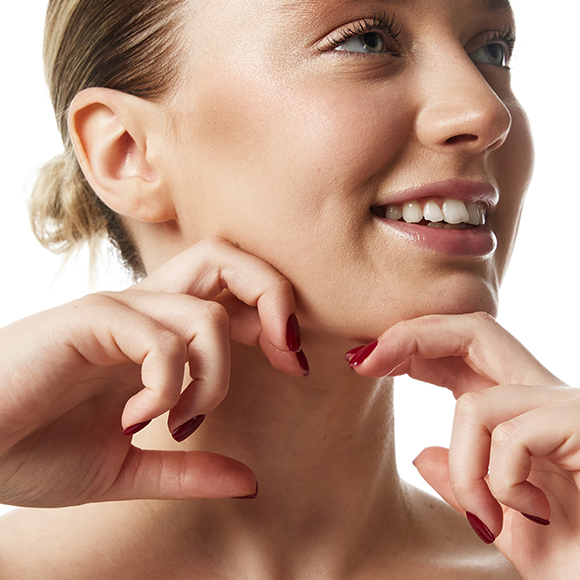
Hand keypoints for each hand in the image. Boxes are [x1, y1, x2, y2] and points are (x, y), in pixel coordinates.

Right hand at [0, 237, 304, 507]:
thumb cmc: (35, 448)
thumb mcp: (127, 467)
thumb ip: (189, 471)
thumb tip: (249, 482)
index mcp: (157, 332)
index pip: (233, 294)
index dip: (277, 318)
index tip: (293, 367)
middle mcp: (143, 309)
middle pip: (226, 260)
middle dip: (274, 296)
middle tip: (287, 356)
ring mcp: (116, 311)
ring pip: (204, 314)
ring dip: (213, 376)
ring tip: (181, 420)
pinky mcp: (88, 321)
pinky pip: (158, 340)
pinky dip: (165, 386)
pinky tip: (136, 420)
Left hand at [348, 312, 577, 579]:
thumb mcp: (511, 526)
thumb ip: (469, 488)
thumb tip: (422, 454)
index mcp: (526, 415)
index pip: (464, 352)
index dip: (413, 345)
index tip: (365, 361)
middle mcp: (548, 399)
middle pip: (473, 329)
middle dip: (412, 335)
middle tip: (363, 360)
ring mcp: (570, 408)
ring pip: (477, 403)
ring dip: (466, 469)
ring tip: (489, 517)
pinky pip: (510, 436)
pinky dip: (499, 483)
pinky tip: (528, 514)